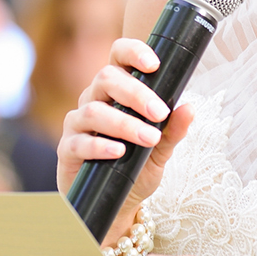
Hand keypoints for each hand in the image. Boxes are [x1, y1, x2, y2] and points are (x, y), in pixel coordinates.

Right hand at [57, 36, 195, 201]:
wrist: (117, 203)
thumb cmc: (136, 168)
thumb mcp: (161, 150)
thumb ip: (173, 130)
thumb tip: (189, 109)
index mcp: (116, 91)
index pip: (118, 57)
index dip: (133, 52)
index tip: (154, 64)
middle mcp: (94, 100)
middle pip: (106, 78)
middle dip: (135, 93)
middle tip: (159, 112)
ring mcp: (77, 123)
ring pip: (94, 111)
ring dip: (124, 124)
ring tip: (149, 139)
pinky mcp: (67, 149)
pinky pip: (80, 142)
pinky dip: (101, 145)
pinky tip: (119, 151)